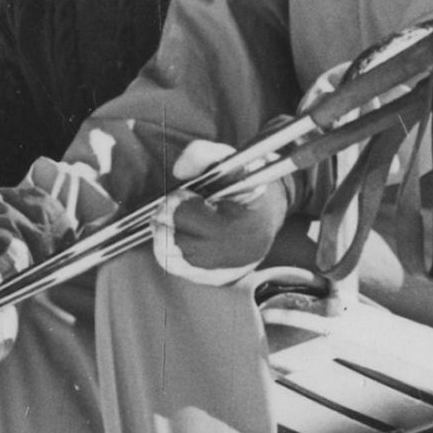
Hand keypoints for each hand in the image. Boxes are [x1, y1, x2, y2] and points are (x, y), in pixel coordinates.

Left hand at [156, 137, 290, 286]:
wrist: (270, 203)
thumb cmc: (247, 179)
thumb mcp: (228, 157)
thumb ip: (201, 154)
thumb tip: (178, 170)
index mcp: (248, 222)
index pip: (200, 224)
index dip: (179, 209)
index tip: (179, 195)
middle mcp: (243, 252)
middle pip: (186, 247)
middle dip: (166, 225)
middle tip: (163, 210)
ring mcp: (234, 269)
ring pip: (182, 263)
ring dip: (164, 241)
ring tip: (166, 223)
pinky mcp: (224, 277)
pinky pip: (187, 273)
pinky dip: (172, 257)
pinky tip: (175, 239)